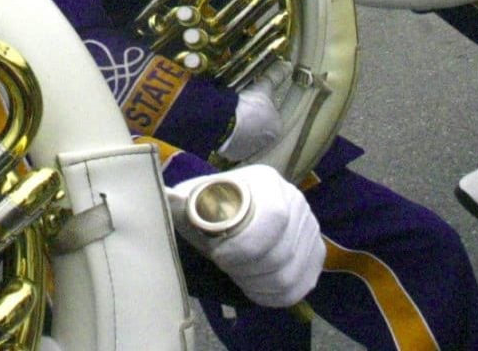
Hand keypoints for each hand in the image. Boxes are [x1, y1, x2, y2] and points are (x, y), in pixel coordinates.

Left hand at [166, 164, 322, 306]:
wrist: (225, 217)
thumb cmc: (204, 209)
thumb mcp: (189, 201)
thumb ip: (177, 200)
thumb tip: (162, 197)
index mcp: (266, 181)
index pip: (274, 219)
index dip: (246, 246)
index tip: (218, 256)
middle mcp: (296, 200)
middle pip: (281, 254)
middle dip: (245, 270)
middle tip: (224, 266)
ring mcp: (310, 228)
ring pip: (289, 275)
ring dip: (256, 284)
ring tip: (236, 275)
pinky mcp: (315, 253)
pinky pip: (299, 286)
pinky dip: (273, 295)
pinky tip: (253, 287)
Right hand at [216, 67, 284, 162]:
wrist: (224, 124)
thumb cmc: (248, 107)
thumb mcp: (261, 88)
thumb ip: (275, 77)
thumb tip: (288, 65)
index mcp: (277, 128)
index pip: (271, 115)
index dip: (261, 104)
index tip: (251, 97)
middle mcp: (266, 143)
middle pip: (259, 126)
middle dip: (251, 117)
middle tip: (240, 106)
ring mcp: (248, 150)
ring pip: (246, 135)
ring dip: (240, 127)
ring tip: (229, 114)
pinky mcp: (232, 154)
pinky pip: (232, 142)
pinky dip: (229, 134)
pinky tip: (222, 124)